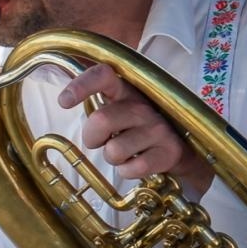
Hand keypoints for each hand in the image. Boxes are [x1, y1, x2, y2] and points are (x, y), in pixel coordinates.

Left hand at [58, 64, 214, 196]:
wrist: (182, 151)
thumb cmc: (139, 129)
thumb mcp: (121, 110)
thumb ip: (98, 105)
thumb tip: (64, 100)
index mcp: (127, 90)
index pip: (103, 75)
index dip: (81, 85)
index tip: (63, 101)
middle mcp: (144, 106)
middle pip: (101, 120)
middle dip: (92, 138)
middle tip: (100, 141)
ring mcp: (158, 128)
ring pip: (114, 151)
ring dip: (113, 158)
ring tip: (126, 152)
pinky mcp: (168, 152)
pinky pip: (131, 169)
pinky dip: (128, 172)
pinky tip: (138, 163)